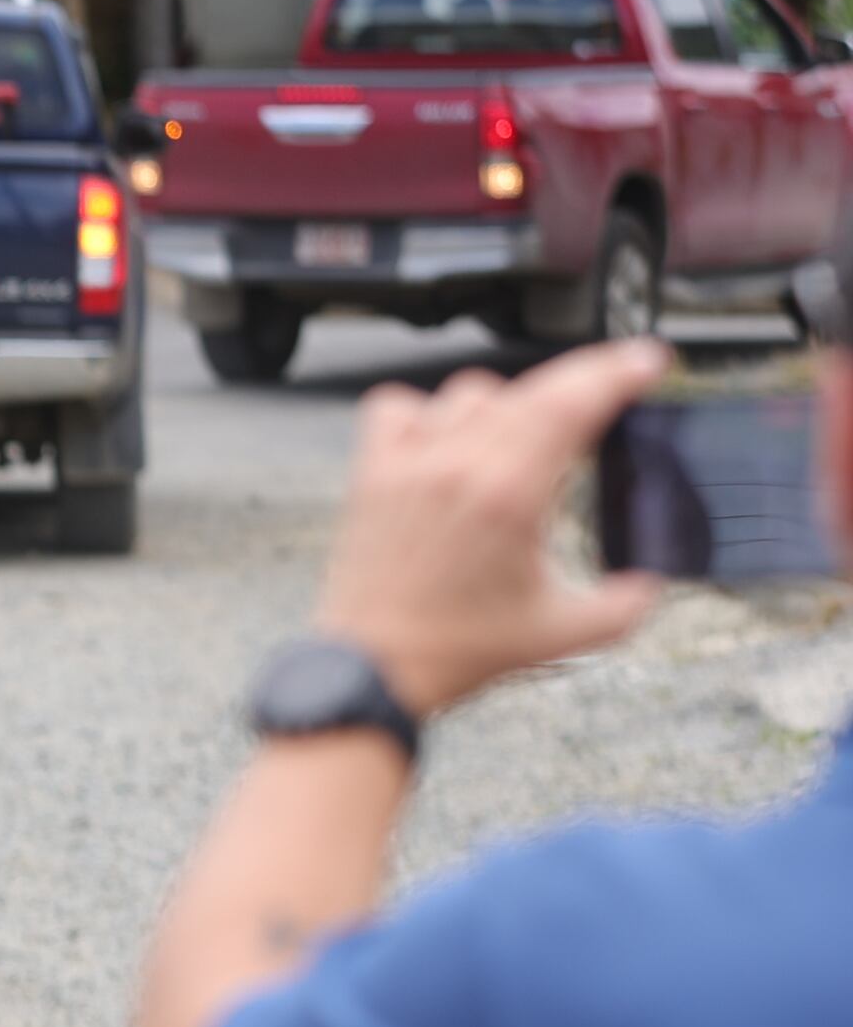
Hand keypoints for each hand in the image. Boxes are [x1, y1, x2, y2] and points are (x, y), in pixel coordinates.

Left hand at [311, 340, 668, 716]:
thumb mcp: (564, 632)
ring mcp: (408, 464)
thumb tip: (655, 578)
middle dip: (584, 381)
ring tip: (533, 436)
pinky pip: (397, 408)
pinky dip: (429, 410)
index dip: (615, 374)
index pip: (569, 406)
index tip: (647, 361)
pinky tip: (451, 436)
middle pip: (530, 391)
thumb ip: (627, 604)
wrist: (374, 665)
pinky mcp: (371, 473)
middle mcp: (455, 466)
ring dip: (512, 403)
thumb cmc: (460, 649)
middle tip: (617, 386)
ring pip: (469, 393)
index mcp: (508, 496)